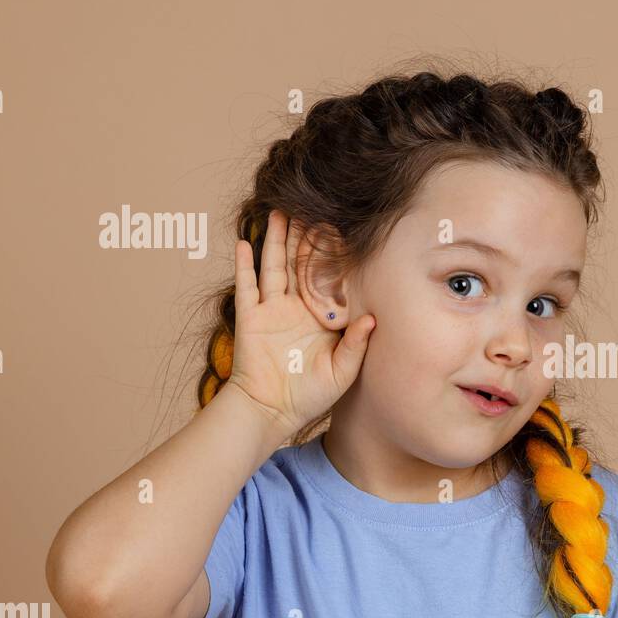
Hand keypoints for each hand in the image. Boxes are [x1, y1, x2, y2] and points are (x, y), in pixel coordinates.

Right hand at [226, 210, 374, 434]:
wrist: (272, 411)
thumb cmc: (311, 396)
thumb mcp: (343, 372)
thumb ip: (356, 345)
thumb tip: (373, 318)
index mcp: (322, 318)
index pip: (330, 280)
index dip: (335, 257)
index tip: (342, 230)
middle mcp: (297, 309)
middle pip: (301, 265)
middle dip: (306, 237)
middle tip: (310, 207)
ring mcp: (272, 311)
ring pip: (274, 267)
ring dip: (277, 241)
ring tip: (279, 212)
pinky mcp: (250, 319)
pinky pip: (246, 287)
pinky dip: (244, 266)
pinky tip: (244, 242)